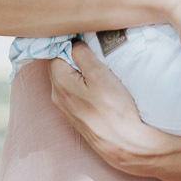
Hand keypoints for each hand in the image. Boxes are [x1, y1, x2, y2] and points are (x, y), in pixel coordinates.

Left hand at [48, 42, 168, 173]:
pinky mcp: (77, 117)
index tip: (83, 35)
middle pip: (60, 65)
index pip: (55, 52)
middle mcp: (57, 97)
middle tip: (93, 47)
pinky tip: (98, 84)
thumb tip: (73, 43)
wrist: (125, 144)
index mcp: (59, 83)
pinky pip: (74, 92)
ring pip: (68, 78)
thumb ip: (82, 55)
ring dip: (79, 69)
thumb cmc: (114, 109)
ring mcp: (66, 109)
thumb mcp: (99, 74)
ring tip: (99, 65)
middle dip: (73, 54)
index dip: (68, 41)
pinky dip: (83, 83)